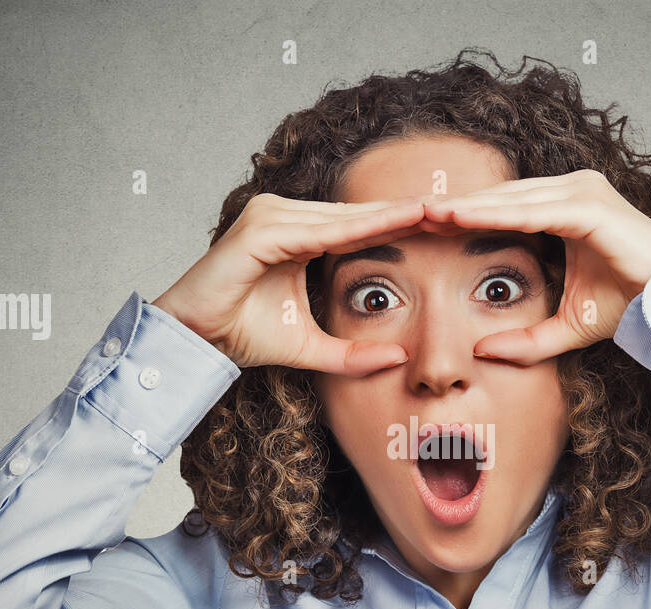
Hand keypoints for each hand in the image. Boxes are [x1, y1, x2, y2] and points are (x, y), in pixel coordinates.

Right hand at [152, 194, 429, 374]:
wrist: (196, 339)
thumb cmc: (244, 336)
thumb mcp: (311, 347)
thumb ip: (351, 354)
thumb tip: (396, 360)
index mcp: (297, 233)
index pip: (358, 225)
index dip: (399, 225)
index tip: (443, 225)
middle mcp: (284, 215)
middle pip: (356, 213)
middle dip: (402, 211)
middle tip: (453, 206)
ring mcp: (270, 216)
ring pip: (343, 216)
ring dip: (388, 214)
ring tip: (432, 210)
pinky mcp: (260, 230)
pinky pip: (319, 230)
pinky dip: (357, 228)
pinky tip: (392, 223)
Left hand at [422, 170, 650, 364]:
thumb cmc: (627, 308)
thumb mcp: (566, 328)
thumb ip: (527, 341)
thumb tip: (483, 352)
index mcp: (565, 208)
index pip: (504, 208)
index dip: (464, 217)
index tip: (424, 228)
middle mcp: (572, 191)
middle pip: (502, 197)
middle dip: (457, 207)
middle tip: (410, 215)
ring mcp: (582, 192)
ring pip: (510, 199)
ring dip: (467, 206)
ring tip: (425, 213)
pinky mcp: (589, 205)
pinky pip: (532, 210)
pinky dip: (494, 213)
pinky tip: (460, 218)